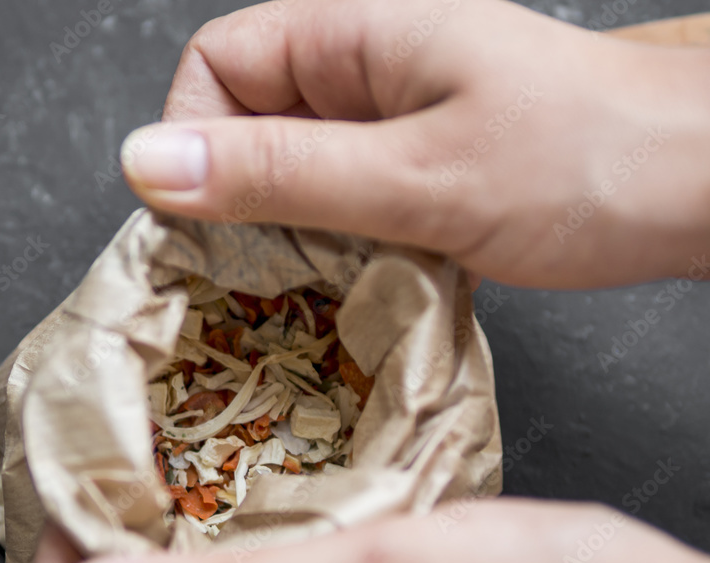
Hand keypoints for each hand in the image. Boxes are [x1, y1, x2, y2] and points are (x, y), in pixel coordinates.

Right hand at [118, 0, 709, 289]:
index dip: (195, 141)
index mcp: (354, 38)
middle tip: (268, 276)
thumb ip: (280, 173)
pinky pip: (341, 207)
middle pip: (246, 125)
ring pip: (293, 176)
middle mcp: (364, 73)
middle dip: (241, 203)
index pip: (218, 66)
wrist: (701, 182)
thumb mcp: (415, 177)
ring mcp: (393, 124)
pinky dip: (337, 251)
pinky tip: (363, 284)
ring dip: (292, 237)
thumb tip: (147, 163)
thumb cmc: (583, 163)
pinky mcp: (418, 172)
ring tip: (324, 284)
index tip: (210, 224)